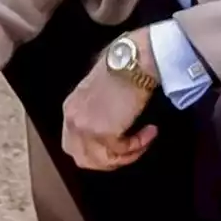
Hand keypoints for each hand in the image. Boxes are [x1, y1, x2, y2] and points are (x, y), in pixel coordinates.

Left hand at [61, 28, 158, 170]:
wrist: (134, 59)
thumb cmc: (124, 68)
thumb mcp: (100, 93)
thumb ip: (98, 113)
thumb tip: (112, 131)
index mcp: (71, 109)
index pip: (73, 144)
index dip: (95, 152)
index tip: (118, 147)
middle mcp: (72, 120)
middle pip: (83, 158)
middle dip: (109, 161)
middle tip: (130, 152)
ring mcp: (85, 127)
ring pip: (103, 160)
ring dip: (127, 155)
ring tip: (145, 140)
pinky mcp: (103, 132)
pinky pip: (121, 151)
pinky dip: (138, 146)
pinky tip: (149, 132)